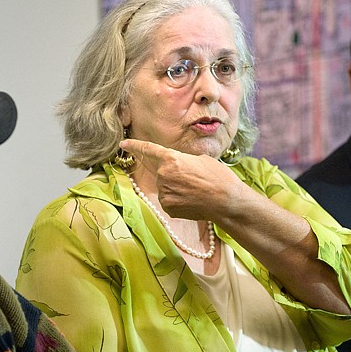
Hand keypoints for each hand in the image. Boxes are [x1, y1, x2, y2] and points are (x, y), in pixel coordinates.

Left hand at [119, 139, 242, 221]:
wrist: (227, 201)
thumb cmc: (218, 177)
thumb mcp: (201, 160)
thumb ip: (183, 160)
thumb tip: (178, 165)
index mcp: (171, 159)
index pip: (148, 150)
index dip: (135, 146)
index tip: (123, 144)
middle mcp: (164, 176)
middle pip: (160, 171)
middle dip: (172, 173)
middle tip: (192, 178)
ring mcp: (165, 193)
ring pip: (164, 187)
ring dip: (176, 187)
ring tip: (195, 190)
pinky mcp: (168, 207)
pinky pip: (168, 200)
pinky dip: (177, 199)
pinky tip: (192, 200)